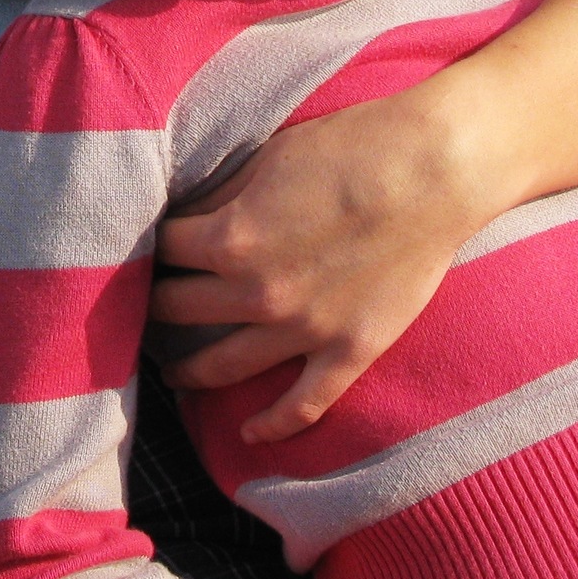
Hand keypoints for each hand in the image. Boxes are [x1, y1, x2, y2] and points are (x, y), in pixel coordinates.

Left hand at [151, 74, 494, 443]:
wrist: (434, 170)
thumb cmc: (352, 148)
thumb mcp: (269, 158)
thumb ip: (223, 196)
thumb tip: (185, 217)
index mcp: (230, 237)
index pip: (165, 247)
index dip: (152, 243)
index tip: (146, 247)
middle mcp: (256, 292)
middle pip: (179, 307)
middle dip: (154, 304)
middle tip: (143, 307)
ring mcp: (303, 330)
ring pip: (223, 365)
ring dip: (188, 371)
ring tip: (170, 373)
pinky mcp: (349, 352)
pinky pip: (302, 405)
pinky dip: (272, 425)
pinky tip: (249, 431)